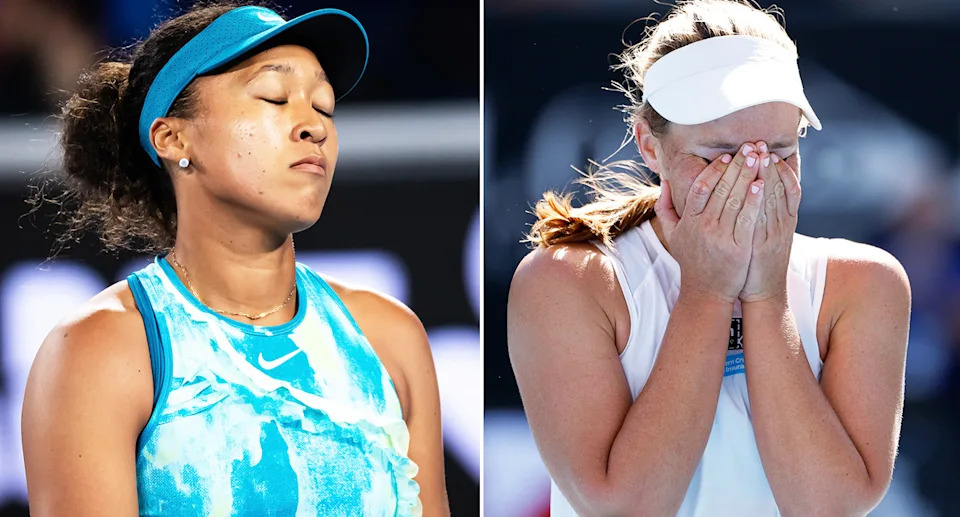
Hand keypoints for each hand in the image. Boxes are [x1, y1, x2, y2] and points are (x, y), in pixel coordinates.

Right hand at [655, 143, 764, 302]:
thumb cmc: (691, 261)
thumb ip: (665, 208)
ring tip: (760, 158)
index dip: (714, 170)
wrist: (706, 293)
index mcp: (689, 222)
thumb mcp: (673, 234)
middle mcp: (703, 227)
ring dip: (749, 176)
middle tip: (750, 148)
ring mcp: (721, 238)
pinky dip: (755, 200)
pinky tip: (763, 184)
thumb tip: (664, 181)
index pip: (700, 188)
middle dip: (737, 166)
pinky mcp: (738, 248)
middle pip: (721, 189)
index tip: (726, 156)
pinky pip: (748, 219)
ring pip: (736, 200)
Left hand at [739, 142, 801, 302]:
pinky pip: (766, 216)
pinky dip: (765, 199)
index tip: (767, 149)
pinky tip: (761, 182)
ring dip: (767, 174)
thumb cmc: (756, 264)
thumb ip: (759, 215)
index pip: (783, 187)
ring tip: (760, 154)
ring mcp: (773, 234)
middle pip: (778, 187)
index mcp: (782, 221)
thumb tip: (753, 192)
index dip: (776, 167)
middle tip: (760, 143)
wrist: (762, 294)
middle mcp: (781, 224)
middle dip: (768, 164)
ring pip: (774, 198)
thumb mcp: (764, 237)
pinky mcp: (763, 244)